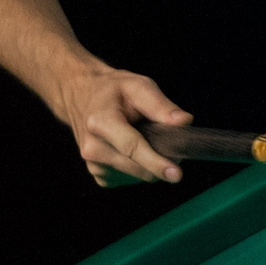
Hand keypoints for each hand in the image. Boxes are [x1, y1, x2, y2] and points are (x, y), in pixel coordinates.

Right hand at [51, 60, 192, 185]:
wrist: (81, 97)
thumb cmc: (112, 90)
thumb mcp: (137, 85)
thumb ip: (161, 105)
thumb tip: (184, 122)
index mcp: (101, 122)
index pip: (132, 148)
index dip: (156, 163)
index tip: (176, 174)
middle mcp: (92, 148)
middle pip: (138, 168)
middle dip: (161, 160)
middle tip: (168, 139)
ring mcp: (93, 165)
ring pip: (138, 176)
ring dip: (149, 163)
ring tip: (142, 137)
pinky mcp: (99, 175)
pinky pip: (130, 179)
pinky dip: (138, 167)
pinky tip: (131, 149)